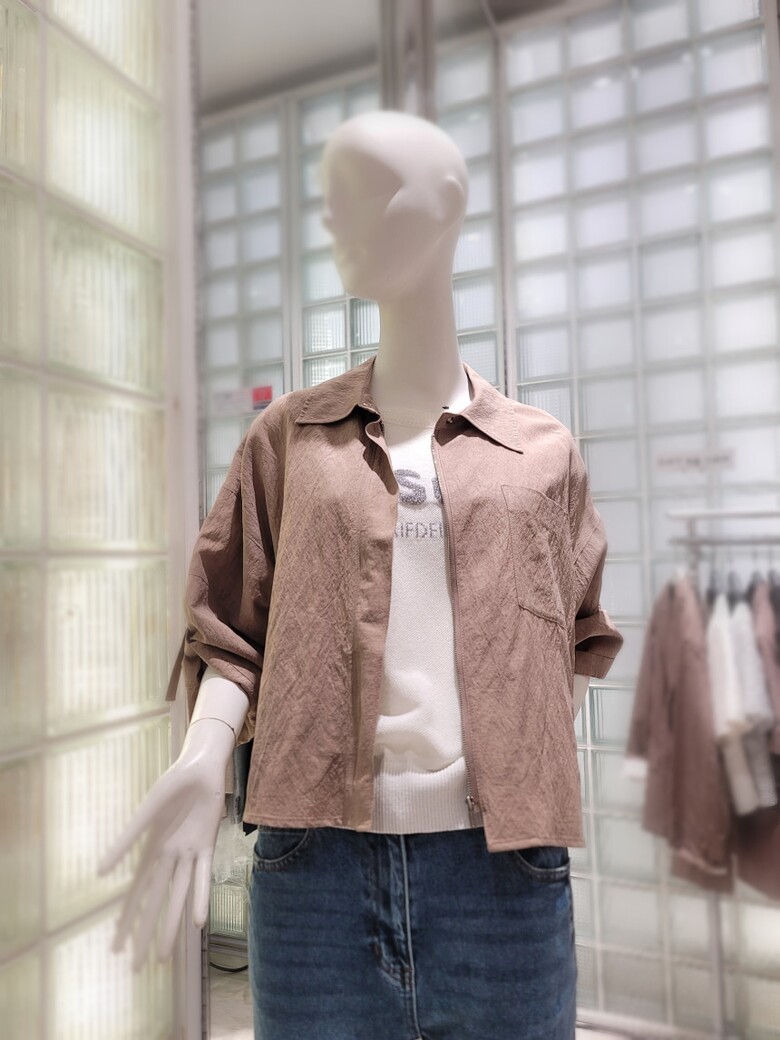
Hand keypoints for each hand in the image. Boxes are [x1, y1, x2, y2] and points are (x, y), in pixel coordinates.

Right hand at [97, 730, 230, 971]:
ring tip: (163, 957)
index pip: (135, 894)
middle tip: (136, 967)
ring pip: (177, 896)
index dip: (126, 920)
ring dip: (171, 925)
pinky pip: (202, 875)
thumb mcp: (146, 812)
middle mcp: (168, 857)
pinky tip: (198, 921)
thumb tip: (100, 873)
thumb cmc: (171, 784)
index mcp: (151, 850)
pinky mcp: (208, 844)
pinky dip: (200, 897)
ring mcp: (188, 853)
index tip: (115, 948)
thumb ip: (126, 840)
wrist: (201, 766)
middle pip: (154, 903)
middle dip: (145, 934)